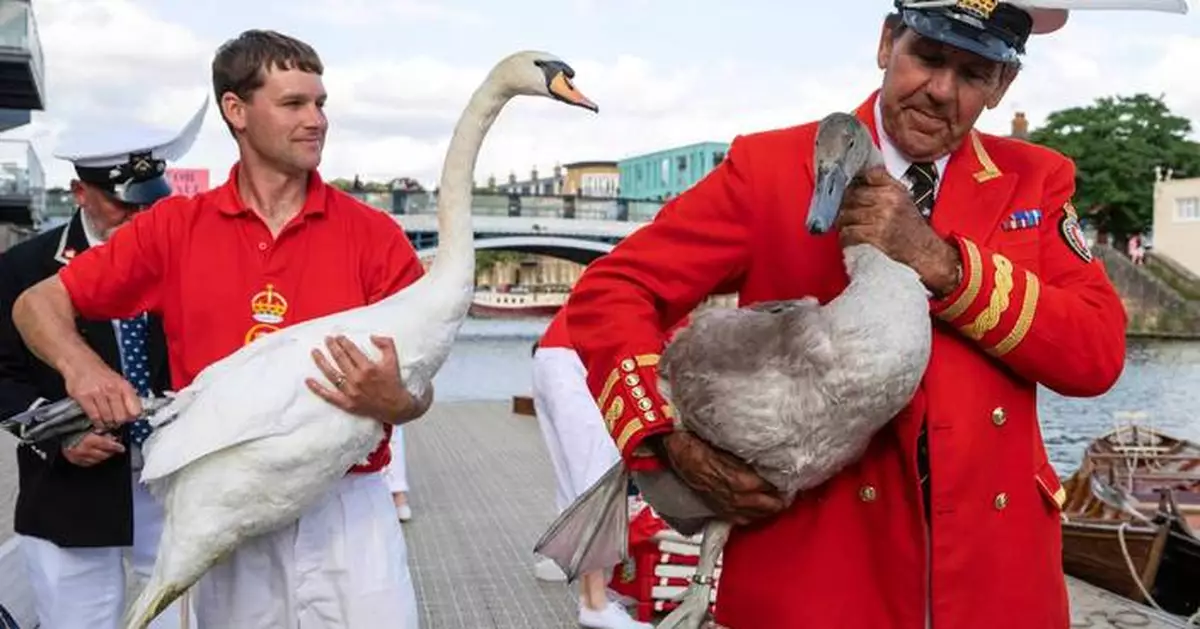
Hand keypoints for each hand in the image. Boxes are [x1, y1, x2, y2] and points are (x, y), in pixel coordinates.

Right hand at [61, 432, 124, 466]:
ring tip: (105, 449)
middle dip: (111, 451)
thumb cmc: (74, 426)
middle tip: (115, 447)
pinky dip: (95, 459)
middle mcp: (83, 451)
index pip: (107, 445)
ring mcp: (78, 457)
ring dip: (104, 455)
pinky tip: (96, 453)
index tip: (121, 448)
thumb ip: (101, 431)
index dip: (116, 446)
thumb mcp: (90, 425)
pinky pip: (90, 463)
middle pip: (104, 454)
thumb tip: (112, 435)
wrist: (59, 432)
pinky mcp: (75, 461)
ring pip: (98, 460)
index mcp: (87, 441)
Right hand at [62, 357, 141, 431]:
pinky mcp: (83, 396)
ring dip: (108, 424)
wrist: (80, 362)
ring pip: (107, 418)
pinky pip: (94, 416)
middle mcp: (111, 388)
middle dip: (119, 423)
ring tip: (108, 423)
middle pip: (120, 416)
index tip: (130, 419)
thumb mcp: (118, 380)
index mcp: (123, 385)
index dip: (133, 417)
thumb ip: (126, 395)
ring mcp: (97, 392)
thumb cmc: (99, 372)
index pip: (135, 409)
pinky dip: (97, 423)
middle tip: (117, 423)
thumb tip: (135, 412)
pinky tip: (98, 422)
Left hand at [306, 335, 429, 424]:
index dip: (343, 342)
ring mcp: (351, 392)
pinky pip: (329, 396)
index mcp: (368, 368)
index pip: (351, 351)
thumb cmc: (394, 383)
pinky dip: (317, 389)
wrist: (396, 407)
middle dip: (332, 347)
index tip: (338, 337)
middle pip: (340, 359)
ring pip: (332, 374)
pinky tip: (308, 380)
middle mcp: (357, 379)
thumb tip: (373, 336)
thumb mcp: (394, 361)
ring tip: (315, 352)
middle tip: (326, 339)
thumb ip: (386, 344)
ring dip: (321, 362)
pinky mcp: (347, 404)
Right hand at [659, 431, 786, 525]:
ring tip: (776, 498)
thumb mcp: (728, 445)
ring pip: (758, 515)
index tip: (791, 475)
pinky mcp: (719, 510)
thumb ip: (752, 453)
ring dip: (768, 508)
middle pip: (770, 506)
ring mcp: (728, 507)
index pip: (774, 488)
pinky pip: (742, 520)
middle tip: (788, 488)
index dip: (785, 481)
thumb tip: (771, 454)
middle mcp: (737, 498)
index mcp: (742, 481)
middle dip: (780, 498)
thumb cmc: (698, 444)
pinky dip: (753, 515)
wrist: (676, 451)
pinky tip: (756, 509)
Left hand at [835, 166, 961, 295]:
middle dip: (844, 203)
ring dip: (842, 221)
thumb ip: (887, 188)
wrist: (924, 249)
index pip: (869, 175)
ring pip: (848, 213)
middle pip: (854, 194)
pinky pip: (850, 232)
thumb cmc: (913, 227)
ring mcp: (882, 217)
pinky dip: (845, 236)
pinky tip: (846, 238)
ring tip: (843, 224)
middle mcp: (889, 200)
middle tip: (842, 209)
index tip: (849, 187)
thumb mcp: (905, 200)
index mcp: (896, 189)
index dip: (855, 181)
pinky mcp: (876, 234)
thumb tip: (862, 181)